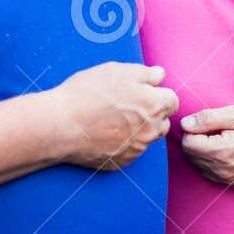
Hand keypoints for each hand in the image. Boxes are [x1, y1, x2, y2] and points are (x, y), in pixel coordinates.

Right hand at [52, 62, 177, 170]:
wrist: (60, 124)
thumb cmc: (87, 93)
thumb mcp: (117, 71)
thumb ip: (146, 73)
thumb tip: (160, 76)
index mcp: (154, 105)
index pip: (173, 101)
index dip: (159, 94)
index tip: (144, 92)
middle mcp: (150, 130)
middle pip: (162, 122)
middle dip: (152, 113)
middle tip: (128, 105)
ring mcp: (136, 149)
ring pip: (146, 137)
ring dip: (138, 129)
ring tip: (113, 119)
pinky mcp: (121, 162)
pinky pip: (130, 151)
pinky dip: (123, 144)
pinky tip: (105, 133)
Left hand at [179, 105, 233, 185]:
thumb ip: (207, 118)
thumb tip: (185, 124)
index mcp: (221, 152)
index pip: (187, 142)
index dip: (194, 128)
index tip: (210, 123)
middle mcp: (221, 169)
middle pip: (190, 153)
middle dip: (198, 138)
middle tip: (217, 129)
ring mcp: (225, 178)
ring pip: (196, 162)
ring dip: (203, 149)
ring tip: (222, 138)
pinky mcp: (229, 181)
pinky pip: (206, 170)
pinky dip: (210, 159)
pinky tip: (224, 149)